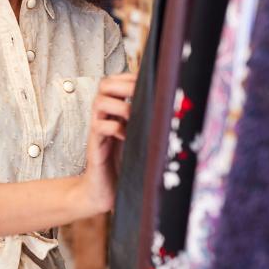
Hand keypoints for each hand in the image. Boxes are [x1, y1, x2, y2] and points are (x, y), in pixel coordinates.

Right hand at [81, 72, 135, 213]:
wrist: (104, 192)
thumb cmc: (124, 165)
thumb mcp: (139, 138)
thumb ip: (147, 122)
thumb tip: (174, 108)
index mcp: (114, 111)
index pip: (115, 81)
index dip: (129, 77)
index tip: (147, 81)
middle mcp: (103, 116)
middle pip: (104, 84)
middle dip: (124, 85)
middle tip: (140, 95)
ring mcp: (97, 129)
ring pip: (99, 101)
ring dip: (120, 105)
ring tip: (133, 117)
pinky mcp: (95, 145)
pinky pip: (100, 126)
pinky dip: (115, 127)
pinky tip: (127, 136)